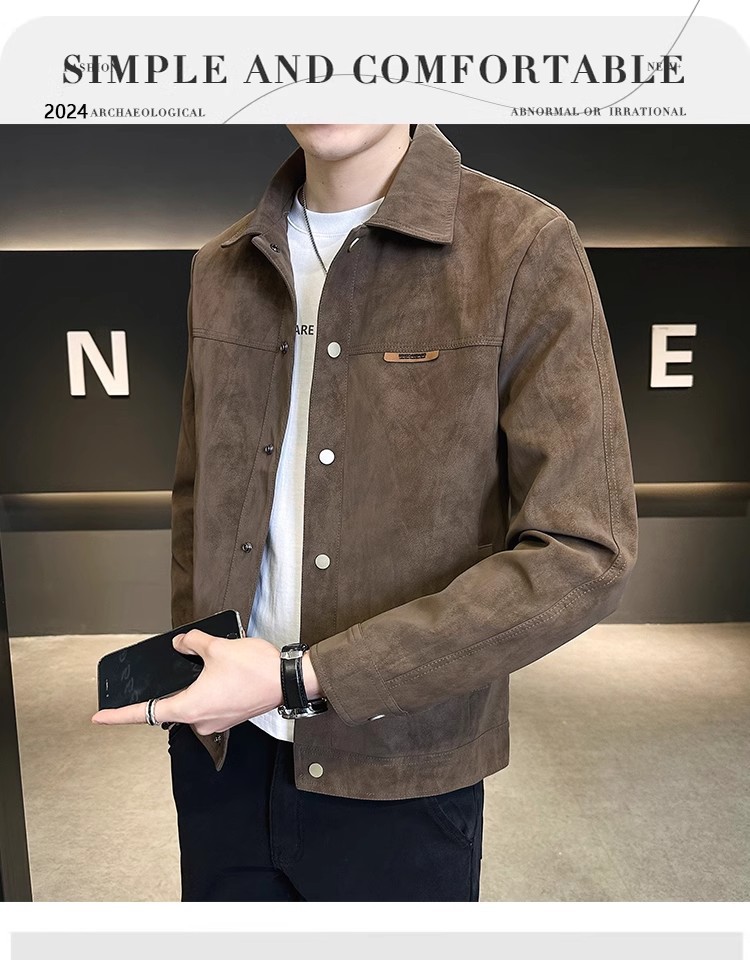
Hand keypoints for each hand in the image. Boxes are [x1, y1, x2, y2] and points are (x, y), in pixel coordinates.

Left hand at [92, 630, 285, 734]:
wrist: (288, 680)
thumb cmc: (255, 669)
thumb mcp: (217, 647)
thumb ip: (193, 643)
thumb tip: (182, 643)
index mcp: (189, 706)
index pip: (145, 714)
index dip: (119, 716)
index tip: (100, 717)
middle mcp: (200, 720)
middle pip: (171, 706)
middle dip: (168, 689)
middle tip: (173, 670)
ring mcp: (216, 720)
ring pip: (192, 704)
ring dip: (192, 687)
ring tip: (210, 664)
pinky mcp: (229, 716)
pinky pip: (208, 704)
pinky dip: (207, 690)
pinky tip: (220, 672)